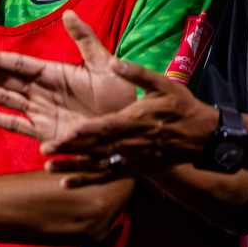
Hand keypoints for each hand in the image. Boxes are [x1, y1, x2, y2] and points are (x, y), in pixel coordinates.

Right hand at [0, 10, 137, 145]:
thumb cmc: (120, 95)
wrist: (131, 127)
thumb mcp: (105, 63)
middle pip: (5, 80)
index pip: (20, 64)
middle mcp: (42, 92)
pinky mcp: (45, 133)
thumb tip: (69, 13)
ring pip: (5, 99)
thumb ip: (85, 40)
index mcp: (53, 72)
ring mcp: (41, 113)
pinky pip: (17, 125)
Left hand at [40, 60, 219, 186]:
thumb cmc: (181, 107)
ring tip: (48, 169)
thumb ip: (137, 74)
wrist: (203, 136)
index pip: (106, 127)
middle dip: (69, 149)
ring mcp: (131, 159)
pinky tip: (66, 184)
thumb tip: (114, 62)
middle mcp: (129, 143)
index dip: (86, 131)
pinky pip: (107, 177)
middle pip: (95, 148)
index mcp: (134, 120)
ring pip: (97, 165)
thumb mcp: (163, 84)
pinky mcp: (133, 169)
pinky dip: (86, 181)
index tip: (65, 132)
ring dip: (72, 168)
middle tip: (44, 150)